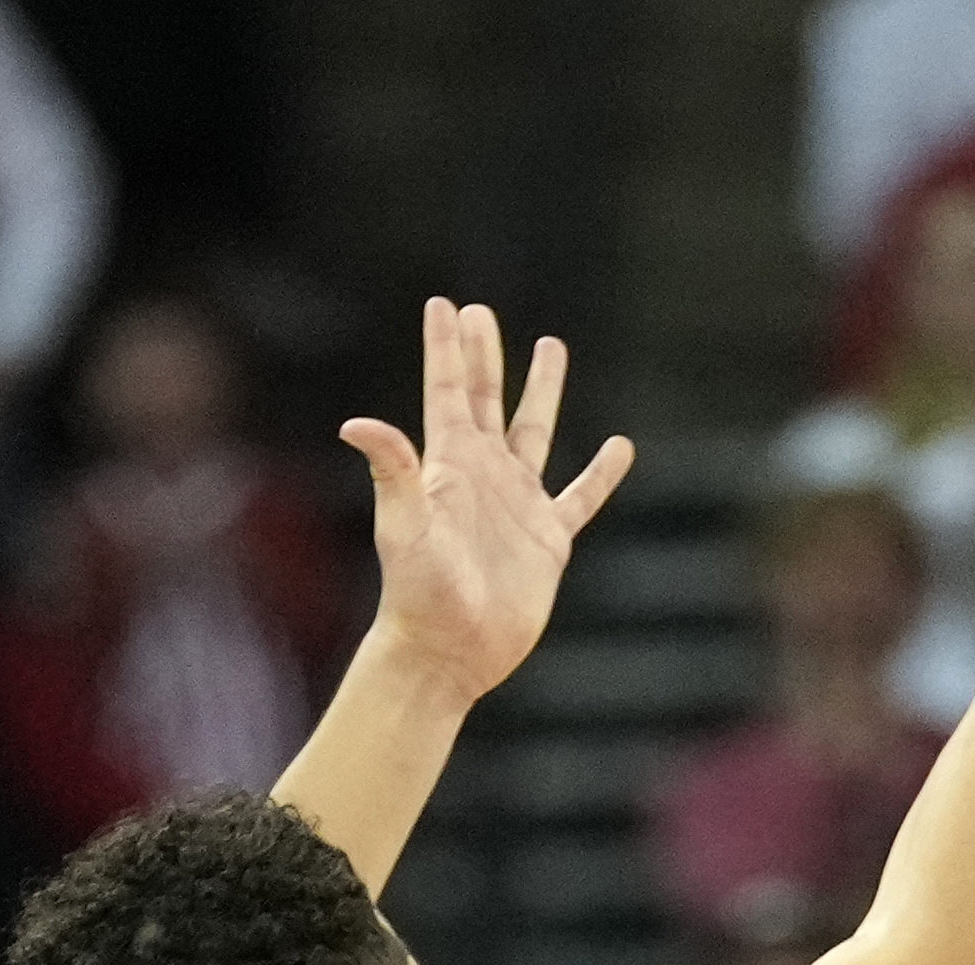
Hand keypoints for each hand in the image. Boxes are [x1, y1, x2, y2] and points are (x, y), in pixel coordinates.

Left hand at [338, 301, 635, 704]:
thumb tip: (356, 424)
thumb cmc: (418, 592)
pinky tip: (619, 448)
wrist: (448, 651)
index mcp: (448, 464)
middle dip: (484, 355)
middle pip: (486, 398)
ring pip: (534, 433)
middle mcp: (483, 475)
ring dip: (542, 390)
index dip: (446, 347)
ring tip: (551, 347)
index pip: (446, 391)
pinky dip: (600, 473)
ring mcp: (517, 504)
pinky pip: (580, 497)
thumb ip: (392, 470)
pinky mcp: (548, 540)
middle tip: (483, 312)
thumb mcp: (403, 525)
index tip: (444, 304)